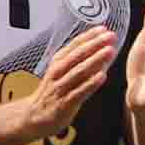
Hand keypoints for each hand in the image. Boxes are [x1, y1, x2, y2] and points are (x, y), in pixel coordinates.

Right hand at [20, 27, 118, 142]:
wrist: (34, 115)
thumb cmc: (52, 92)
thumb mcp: (61, 71)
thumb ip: (77, 61)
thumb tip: (98, 48)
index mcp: (58, 62)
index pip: (74, 45)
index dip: (89, 36)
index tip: (103, 29)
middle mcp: (58, 72)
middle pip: (78, 55)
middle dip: (95, 44)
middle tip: (110, 36)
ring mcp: (61, 87)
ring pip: (79, 71)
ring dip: (95, 60)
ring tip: (109, 51)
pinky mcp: (64, 103)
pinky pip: (79, 92)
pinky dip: (91, 83)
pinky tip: (102, 76)